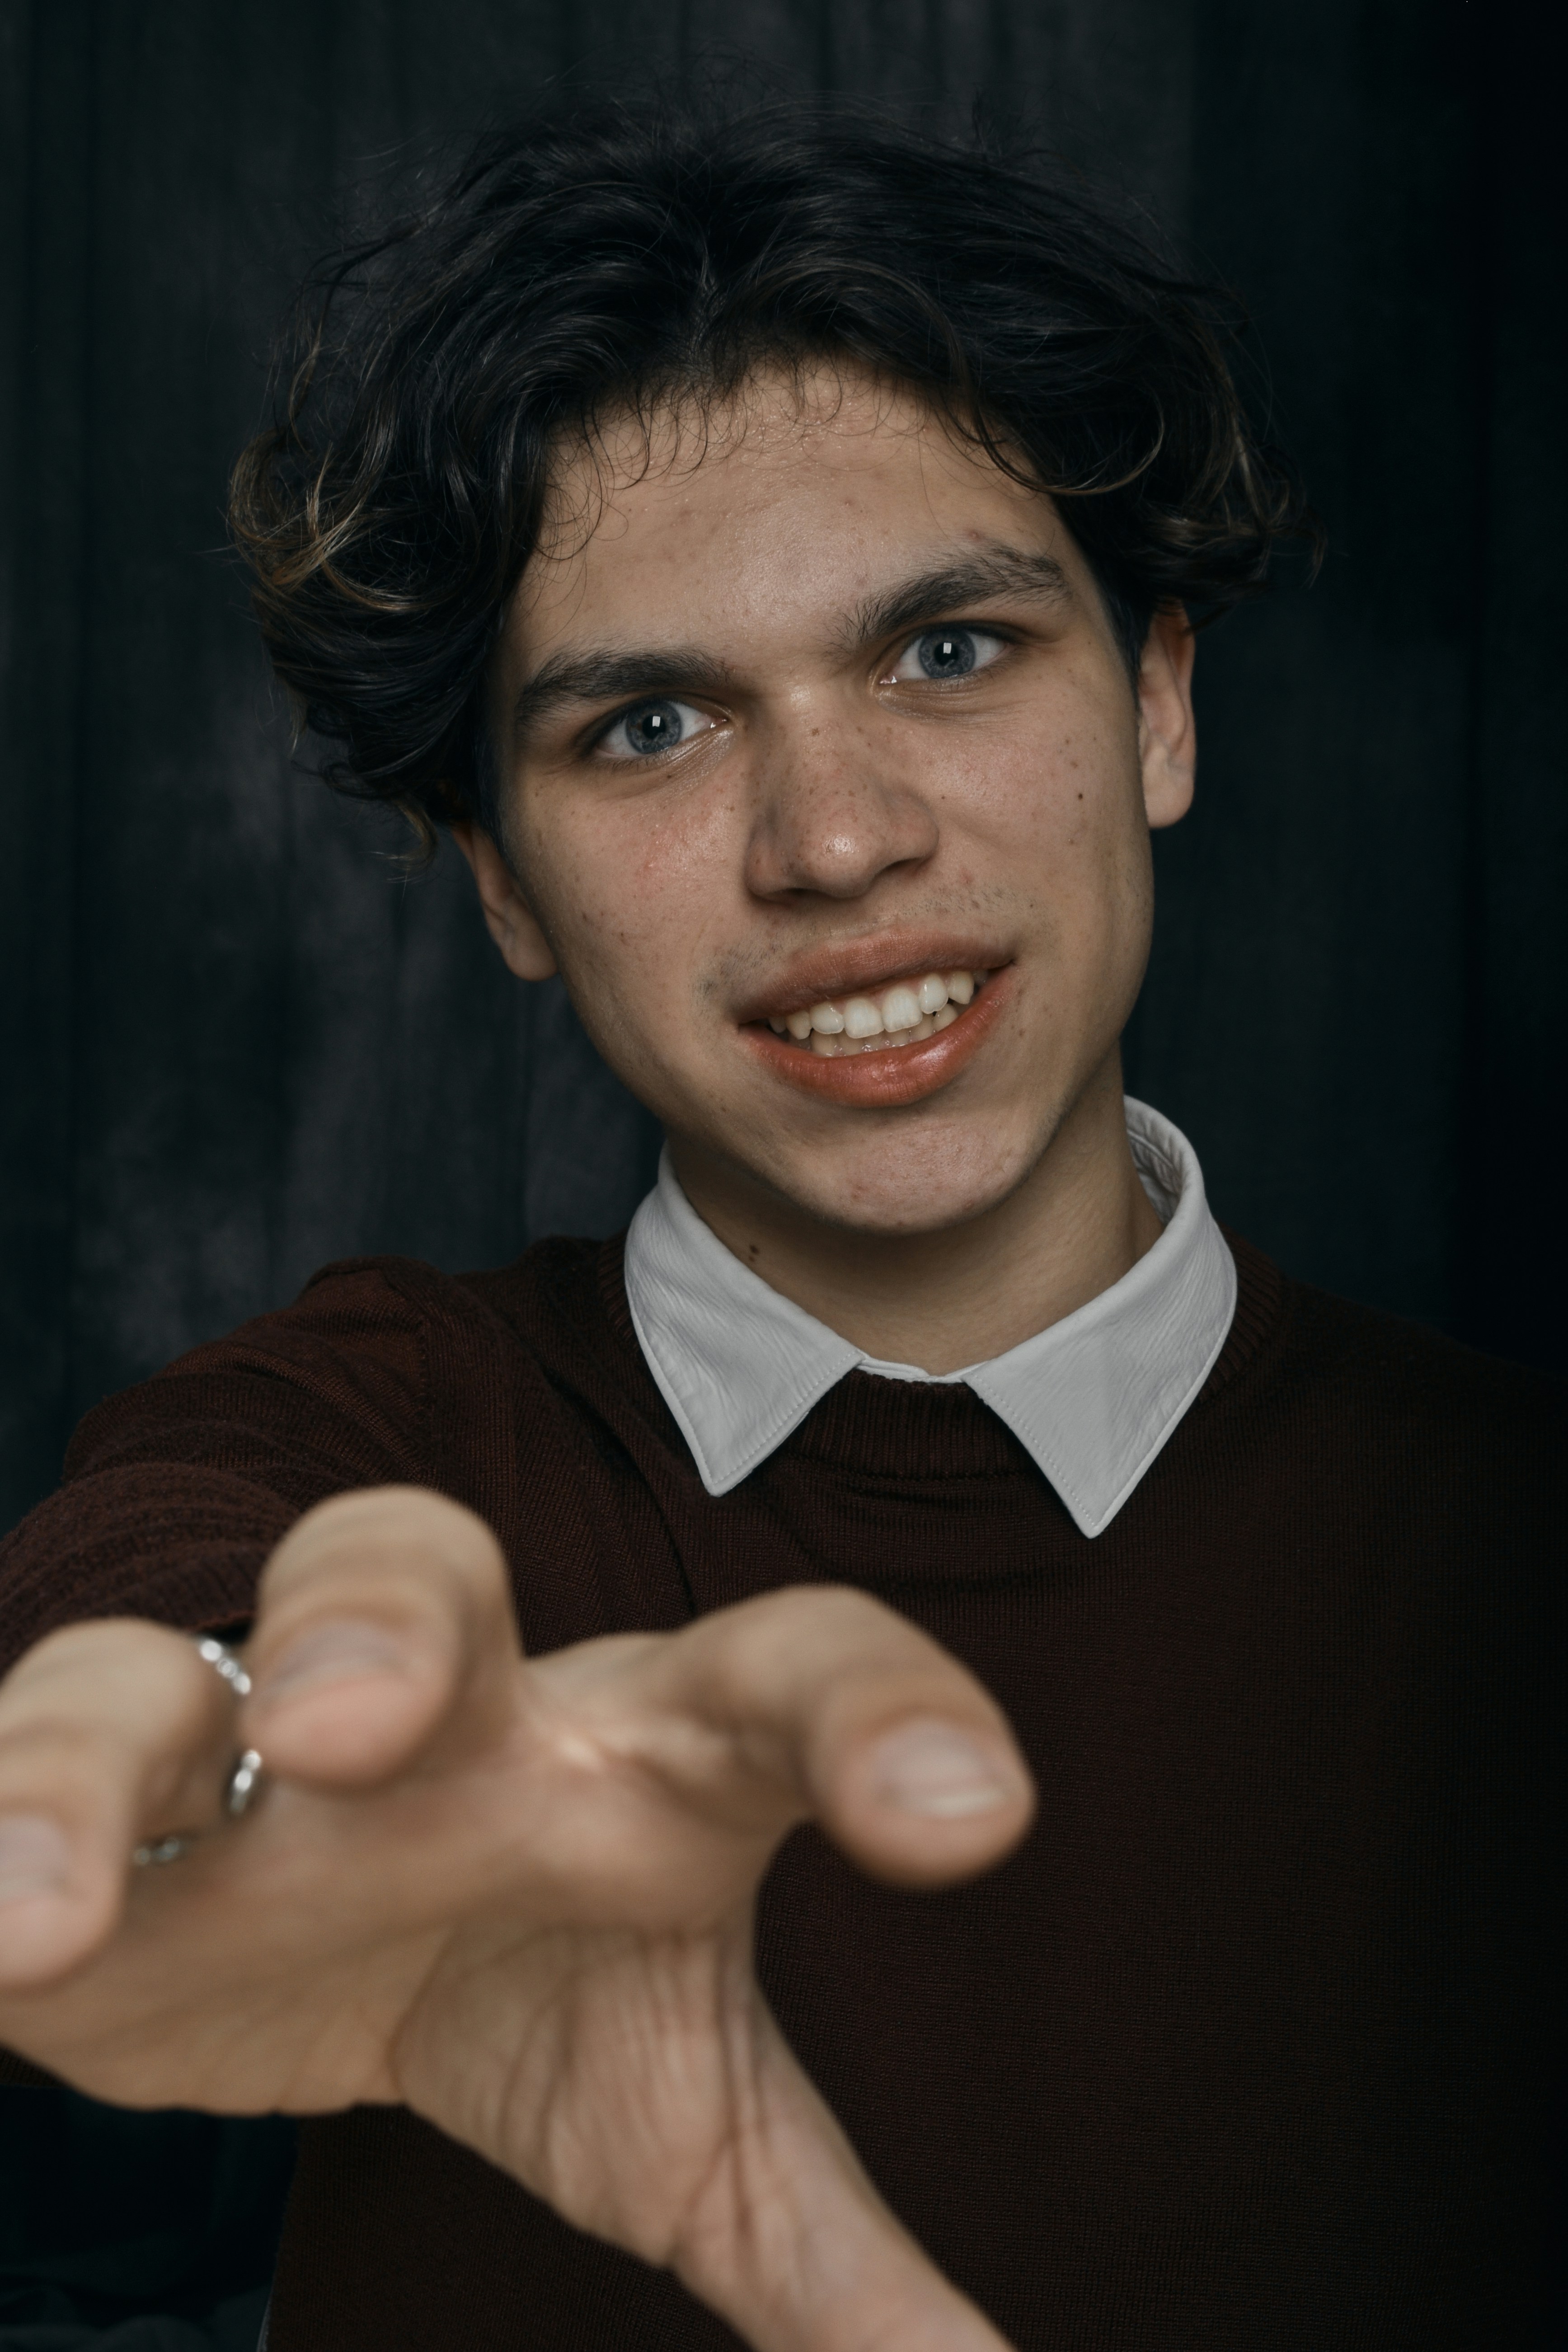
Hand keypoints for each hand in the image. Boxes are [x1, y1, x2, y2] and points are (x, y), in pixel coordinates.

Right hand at [0, 1487, 1032, 2351]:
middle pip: (406, 1568)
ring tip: (55, 1911)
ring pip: (148, 1685)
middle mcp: (428, 1720)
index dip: (880, 1714)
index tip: (978, 1820)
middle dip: (375, 1620)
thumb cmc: (532, 1975)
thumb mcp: (678, 2108)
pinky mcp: (85, 1848)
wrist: (320, 1914)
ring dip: (95, 1770)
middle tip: (360, 1727)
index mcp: (625, 1751)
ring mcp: (232, 1769)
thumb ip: (823, 2245)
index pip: (773, 1674)